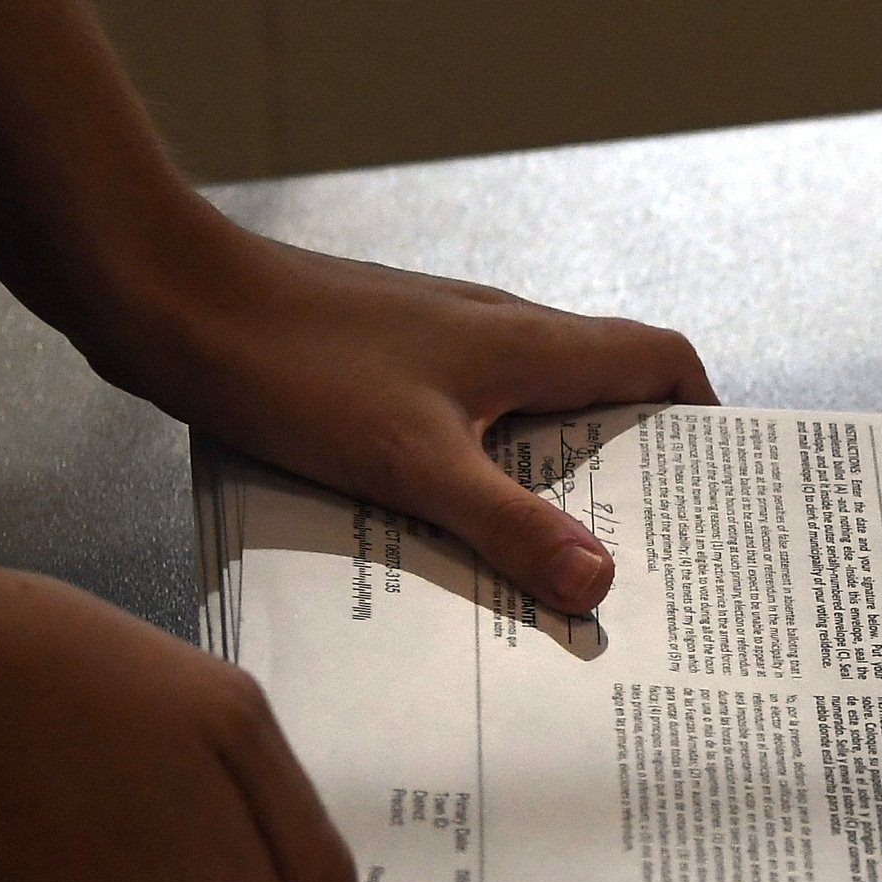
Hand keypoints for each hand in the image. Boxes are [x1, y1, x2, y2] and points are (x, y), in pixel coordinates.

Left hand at [83, 221, 715, 614]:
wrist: (168, 297)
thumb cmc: (290, 362)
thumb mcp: (412, 463)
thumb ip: (509, 525)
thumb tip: (601, 583)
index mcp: (528, 341)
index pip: (658, 357)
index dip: (700, 414)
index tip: (712, 484)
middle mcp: (496, 330)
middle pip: (603, 386)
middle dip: (631, 463)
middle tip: (640, 546)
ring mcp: (438, 344)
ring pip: (531, 406)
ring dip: (552, 471)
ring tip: (551, 555)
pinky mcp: (384, 362)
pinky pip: (466, 416)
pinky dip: (484, 466)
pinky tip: (449, 526)